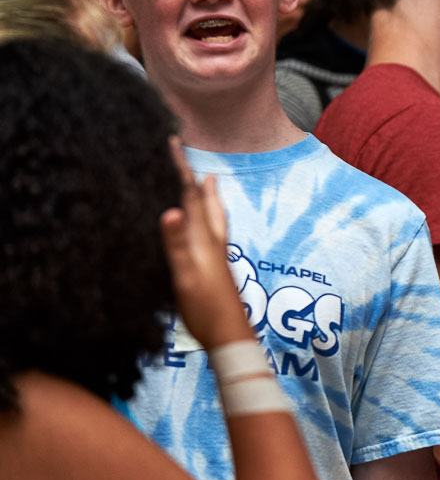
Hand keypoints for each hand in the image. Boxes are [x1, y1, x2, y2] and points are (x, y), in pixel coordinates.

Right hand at [159, 138, 251, 348]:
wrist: (230, 336)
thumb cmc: (206, 308)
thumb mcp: (185, 275)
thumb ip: (177, 244)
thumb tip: (169, 209)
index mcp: (204, 239)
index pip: (191, 195)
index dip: (181, 168)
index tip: (173, 143)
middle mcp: (213, 242)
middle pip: (205, 201)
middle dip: (197, 178)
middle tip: (191, 156)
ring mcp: (218, 255)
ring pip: (214, 216)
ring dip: (208, 196)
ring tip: (210, 182)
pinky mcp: (217, 268)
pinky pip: (213, 233)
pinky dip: (209, 219)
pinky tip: (209, 229)